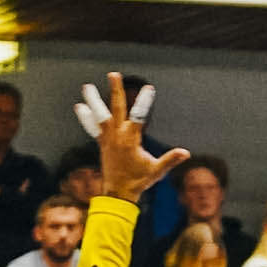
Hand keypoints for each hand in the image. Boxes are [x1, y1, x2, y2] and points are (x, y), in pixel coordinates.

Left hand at [78, 72, 187, 202]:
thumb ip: (170, 159)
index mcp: (130, 139)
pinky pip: (92, 127)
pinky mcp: (102, 143)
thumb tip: (186, 153)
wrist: (118, 193)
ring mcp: (107, 138)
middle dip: (115, 91)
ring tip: (87, 87)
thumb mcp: (156, 170)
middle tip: (113, 74)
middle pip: (115, 108)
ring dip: (93, 100)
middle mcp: (117, 135)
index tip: (149, 88)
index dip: (144, 101)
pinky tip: (80, 106)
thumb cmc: (138, 181)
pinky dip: (86, 117)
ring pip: (99, 115)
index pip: (139, 115)